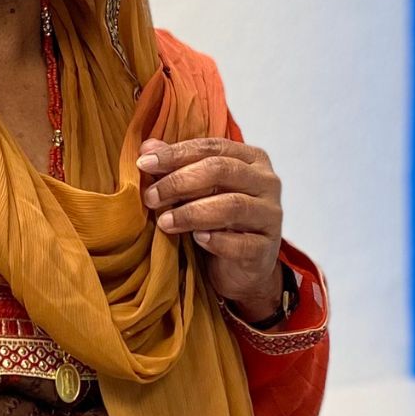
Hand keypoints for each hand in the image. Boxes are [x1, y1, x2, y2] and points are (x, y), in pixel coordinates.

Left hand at [137, 137, 284, 319]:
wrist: (242, 268)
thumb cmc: (219, 220)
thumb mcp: (198, 190)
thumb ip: (177, 166)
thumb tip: (147, 148)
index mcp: (251, 158)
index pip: (212, 147)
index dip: (176, 153)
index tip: (144, 164)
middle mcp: (266, 182)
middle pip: (221, 171)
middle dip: (179, 182)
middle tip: (151, 197)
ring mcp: (271, 215)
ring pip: (232, 205)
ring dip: (192, 212)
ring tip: (164, 222)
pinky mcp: (268, 249)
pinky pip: (243, 243)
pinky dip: (217, 241)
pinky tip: (197, 239)